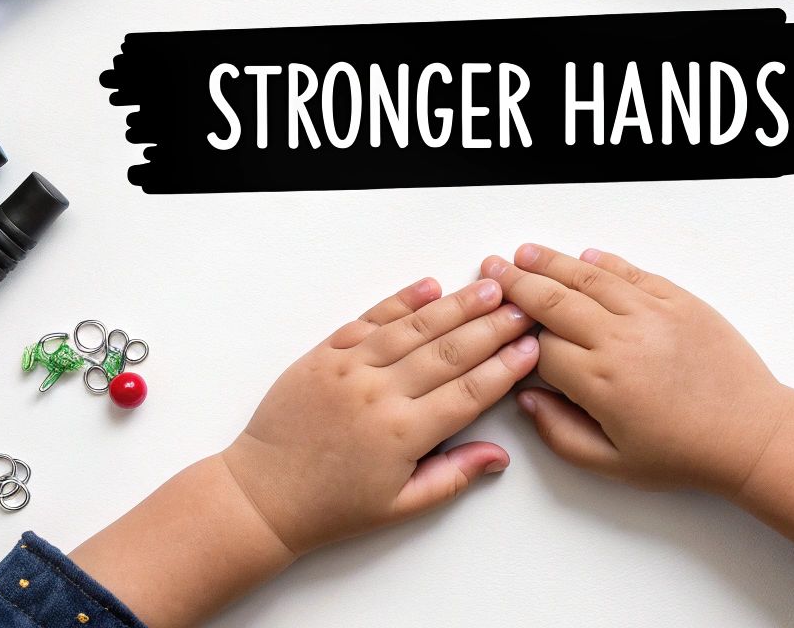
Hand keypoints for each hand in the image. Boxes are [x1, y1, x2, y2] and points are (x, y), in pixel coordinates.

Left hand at [71, 277, 538, 625]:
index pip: (469, 391)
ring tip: (489, 286)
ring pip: (413, 327)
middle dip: (493, 326)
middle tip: (524, 307)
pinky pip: (368, 320)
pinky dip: (400, 301)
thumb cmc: (330, 507)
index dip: (506, 368)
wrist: (261, 496)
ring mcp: (348, 368)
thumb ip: (453, 476)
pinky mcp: (323, 355)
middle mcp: (378, 393)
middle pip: (449, 350)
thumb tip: (498, 455)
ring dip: (455, 304)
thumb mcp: (399, 506)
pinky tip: (428, 286)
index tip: (532, 348)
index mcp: (402, 434)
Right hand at [487, 245, 793, 561]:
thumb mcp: (613, 464)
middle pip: (554, 300)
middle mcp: (621, 339)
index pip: (540, 346)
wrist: (751, 434)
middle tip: (493, 269)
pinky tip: (583, 257)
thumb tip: (527, 398)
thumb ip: (560, 433)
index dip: (516, 337)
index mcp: (601, 382)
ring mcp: (652, 314)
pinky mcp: (679, 301)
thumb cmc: (685, 454)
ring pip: (589, 278)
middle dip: (518, 283)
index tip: (500, 328)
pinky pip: (632, 273)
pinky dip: (604, 263)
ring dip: (552, 263)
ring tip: (525, 254)